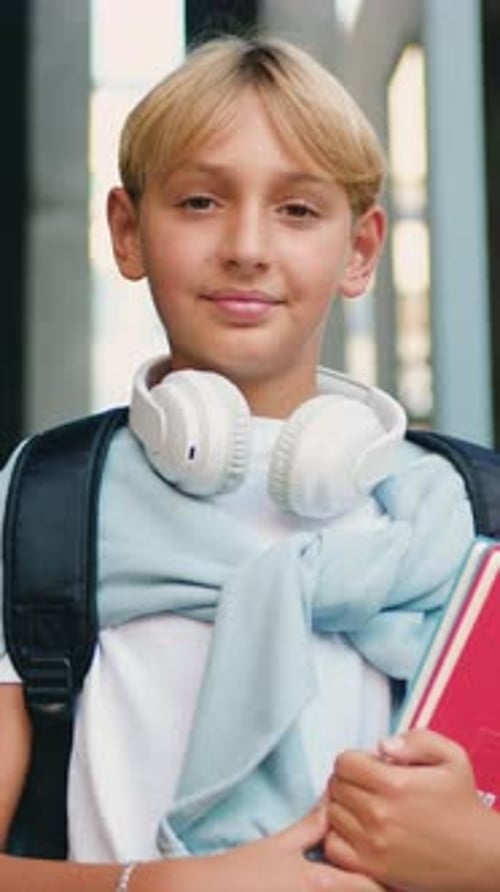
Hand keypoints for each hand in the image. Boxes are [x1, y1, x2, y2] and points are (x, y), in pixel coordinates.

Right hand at [165, 803, 387, 891]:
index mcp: (318, 882)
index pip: (370, 886)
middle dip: (381, 886)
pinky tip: (344, 889)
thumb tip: (336, 800)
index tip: (401, 867)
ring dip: (360, 891)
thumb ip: (313, 826)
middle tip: (394, 877)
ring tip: (374, 883)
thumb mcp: (280, 845)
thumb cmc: (241, 870)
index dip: (388, 879)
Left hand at [324, 729, 499, 891]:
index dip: (354, 759)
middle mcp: (380, 814)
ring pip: (332, 814)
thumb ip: (416, 740)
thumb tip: (383, 745)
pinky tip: (357, 830)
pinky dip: (339, 836)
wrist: (479, 854)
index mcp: (396, 784)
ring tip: (364, 806)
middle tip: (366, 785)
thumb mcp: (451, 757)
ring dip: (343, 806)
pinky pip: (333, 846)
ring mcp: (374, 844)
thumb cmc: (463, 806)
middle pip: (336, 786)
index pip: (344, 762)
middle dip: (348, 780)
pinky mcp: (372, 868)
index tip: (367, 766)